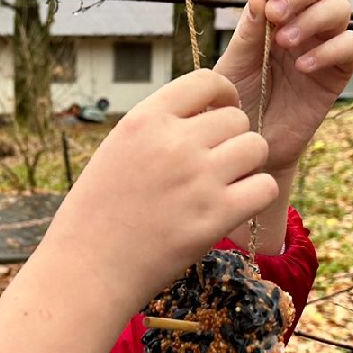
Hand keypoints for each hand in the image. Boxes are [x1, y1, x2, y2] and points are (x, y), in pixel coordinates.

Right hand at [48, 69, 277, 310]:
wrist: (87, 270)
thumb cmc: (97, 214)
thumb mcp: (117, 151)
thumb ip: (158, 128)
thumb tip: (206, 113)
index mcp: (144, 120)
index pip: (205, 81)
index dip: (223, 95)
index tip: (219, 115)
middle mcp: (173, 143)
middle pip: (236, 118)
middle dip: (232, 138)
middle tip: (216, 165)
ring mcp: (197, 179)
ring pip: (256, 147)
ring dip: (248, 165)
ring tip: (226, 185)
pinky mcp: (216, 216)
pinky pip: (265, 187)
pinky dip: (256, 195)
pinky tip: (235, 206)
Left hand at [213, 0, 352, 178]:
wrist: (249, 142)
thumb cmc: (237, 100)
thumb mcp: (235, 62)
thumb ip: (248, 30)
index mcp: (275, 12)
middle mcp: (303, 22)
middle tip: (275, 15)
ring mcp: (323, 45)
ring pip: (340, 7)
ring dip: (313, 18)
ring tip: (283, 43)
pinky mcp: (338, 73)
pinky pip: (351, 46)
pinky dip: (329, 50)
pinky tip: (302, 67)